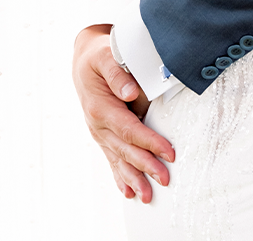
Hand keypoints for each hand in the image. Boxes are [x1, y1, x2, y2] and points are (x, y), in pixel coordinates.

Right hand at [72, 25, 174, 201]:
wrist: (84, 59)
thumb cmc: (99, 56)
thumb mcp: (106, 56)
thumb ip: (118, 74)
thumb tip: (131, 93)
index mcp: (100, 107)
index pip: (129, 129)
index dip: (149, 142)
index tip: (168, 152)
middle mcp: (97, 124)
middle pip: (125, 149)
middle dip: (146, 166)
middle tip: (165, 179)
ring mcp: (99, 132)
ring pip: (118, 159)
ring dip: (134, 178)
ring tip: (147, 196)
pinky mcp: (103, 135)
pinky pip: (112, 158)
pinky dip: (121, 176)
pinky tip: (129, 191)